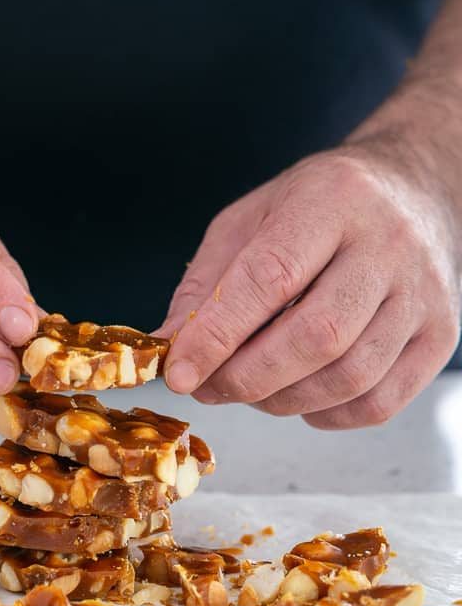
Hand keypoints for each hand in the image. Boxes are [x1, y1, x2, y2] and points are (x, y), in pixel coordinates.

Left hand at [159, 135, 461, 428]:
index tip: (178, 372)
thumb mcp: (251, 218)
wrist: (415, 191)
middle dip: (247, 377)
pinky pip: (380, 402)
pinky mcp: (441, 334)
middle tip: (207, 388)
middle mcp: (388, 245)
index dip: (218, 334)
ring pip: (350, 376)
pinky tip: (297, 397)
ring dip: (282, 400)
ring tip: (247, 389)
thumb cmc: (318, 206)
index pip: (271, 278)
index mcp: (331, 201)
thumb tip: (170, 345)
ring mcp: (424, 293)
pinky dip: (326, 415)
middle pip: (317, 335)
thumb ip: (207, 280)